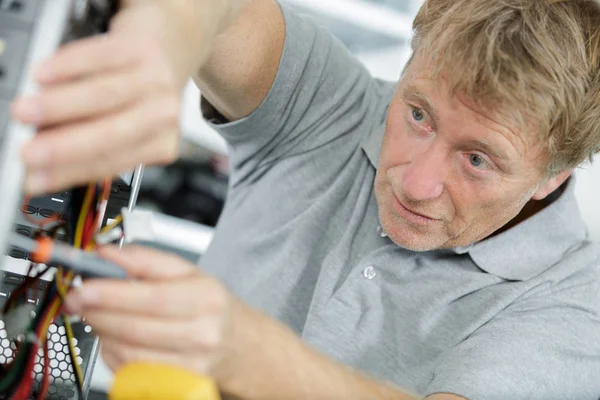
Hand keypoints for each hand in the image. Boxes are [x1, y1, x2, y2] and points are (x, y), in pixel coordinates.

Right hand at [11, 1, 209, 194]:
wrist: (171, 45)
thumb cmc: (143, 92)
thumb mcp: (126, 123)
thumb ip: (89, 138)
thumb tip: (45, 154)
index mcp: (161, 144)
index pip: (113, 163)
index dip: (72, 172)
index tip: (37, 180)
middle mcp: (164, 114)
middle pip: (112, 134)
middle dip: (66, 147)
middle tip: (30, 153)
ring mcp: (156, 79)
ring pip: (104, 96)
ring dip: (60, 106)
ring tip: (26, 111)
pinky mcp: (141, 47)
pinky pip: (100, 58)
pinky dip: (68, 66)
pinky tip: (44, 75)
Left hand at [64, 245, 239, 380]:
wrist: (240, 345)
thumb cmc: (212, 306)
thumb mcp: (189, 272)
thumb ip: (146, 260)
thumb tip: (106, 254)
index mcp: (206, 298)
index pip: (153, 297)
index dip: (112, 293)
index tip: (84, 287)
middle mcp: (202, 334)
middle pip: (135, 328)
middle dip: (98, 312)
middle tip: (79, 299)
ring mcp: (190, 365)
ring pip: (128, 352)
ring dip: (103, 332)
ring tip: (100, 315)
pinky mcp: (176, 386)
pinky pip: (130, 370)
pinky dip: (113, 352)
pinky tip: (118, 337)